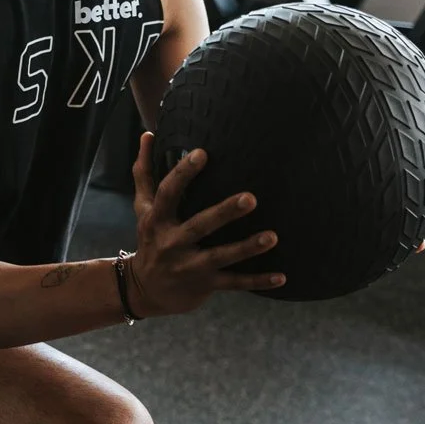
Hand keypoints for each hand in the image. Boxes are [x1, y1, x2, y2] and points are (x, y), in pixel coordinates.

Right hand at [127, 132, 283, 316]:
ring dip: (246, 248)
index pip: (169, 193)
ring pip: (220, 257)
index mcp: (157, 220)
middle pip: (199, 226)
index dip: (183, 173)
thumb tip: (147, 133)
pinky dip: (257, 281)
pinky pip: (234, 283)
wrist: (144, 291)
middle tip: (251, 198)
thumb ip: (144, 172)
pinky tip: (282, 276)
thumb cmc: (150, 239)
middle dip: (224, 213)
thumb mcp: (142, 208)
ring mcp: (189, 267)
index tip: (203, 153)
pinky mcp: (205, 285)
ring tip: (272, 237)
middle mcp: (172, 243)